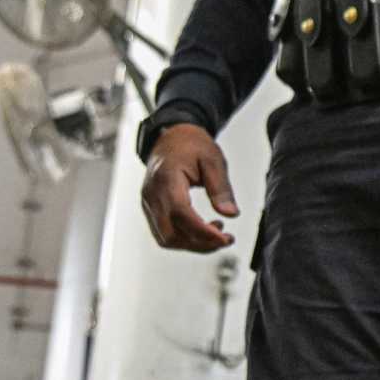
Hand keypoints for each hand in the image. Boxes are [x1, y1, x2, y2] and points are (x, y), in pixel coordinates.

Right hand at [140, 124, 238, 251]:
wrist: (171, 136)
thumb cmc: (191, 144)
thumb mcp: (213, 160)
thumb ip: (221, 188)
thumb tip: (231, 213)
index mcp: (167, 179)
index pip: (181, 214)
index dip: (202, 231)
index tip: (224, 238)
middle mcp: (152, 194)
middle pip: (171, 234)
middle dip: (200, 244)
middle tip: (225, 239)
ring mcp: (148, 203)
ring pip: (166, 238)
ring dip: (193, 243)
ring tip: (217, 233)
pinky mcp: (150, 208)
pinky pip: (163, 231)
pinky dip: (184, 237)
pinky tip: (202, 229)